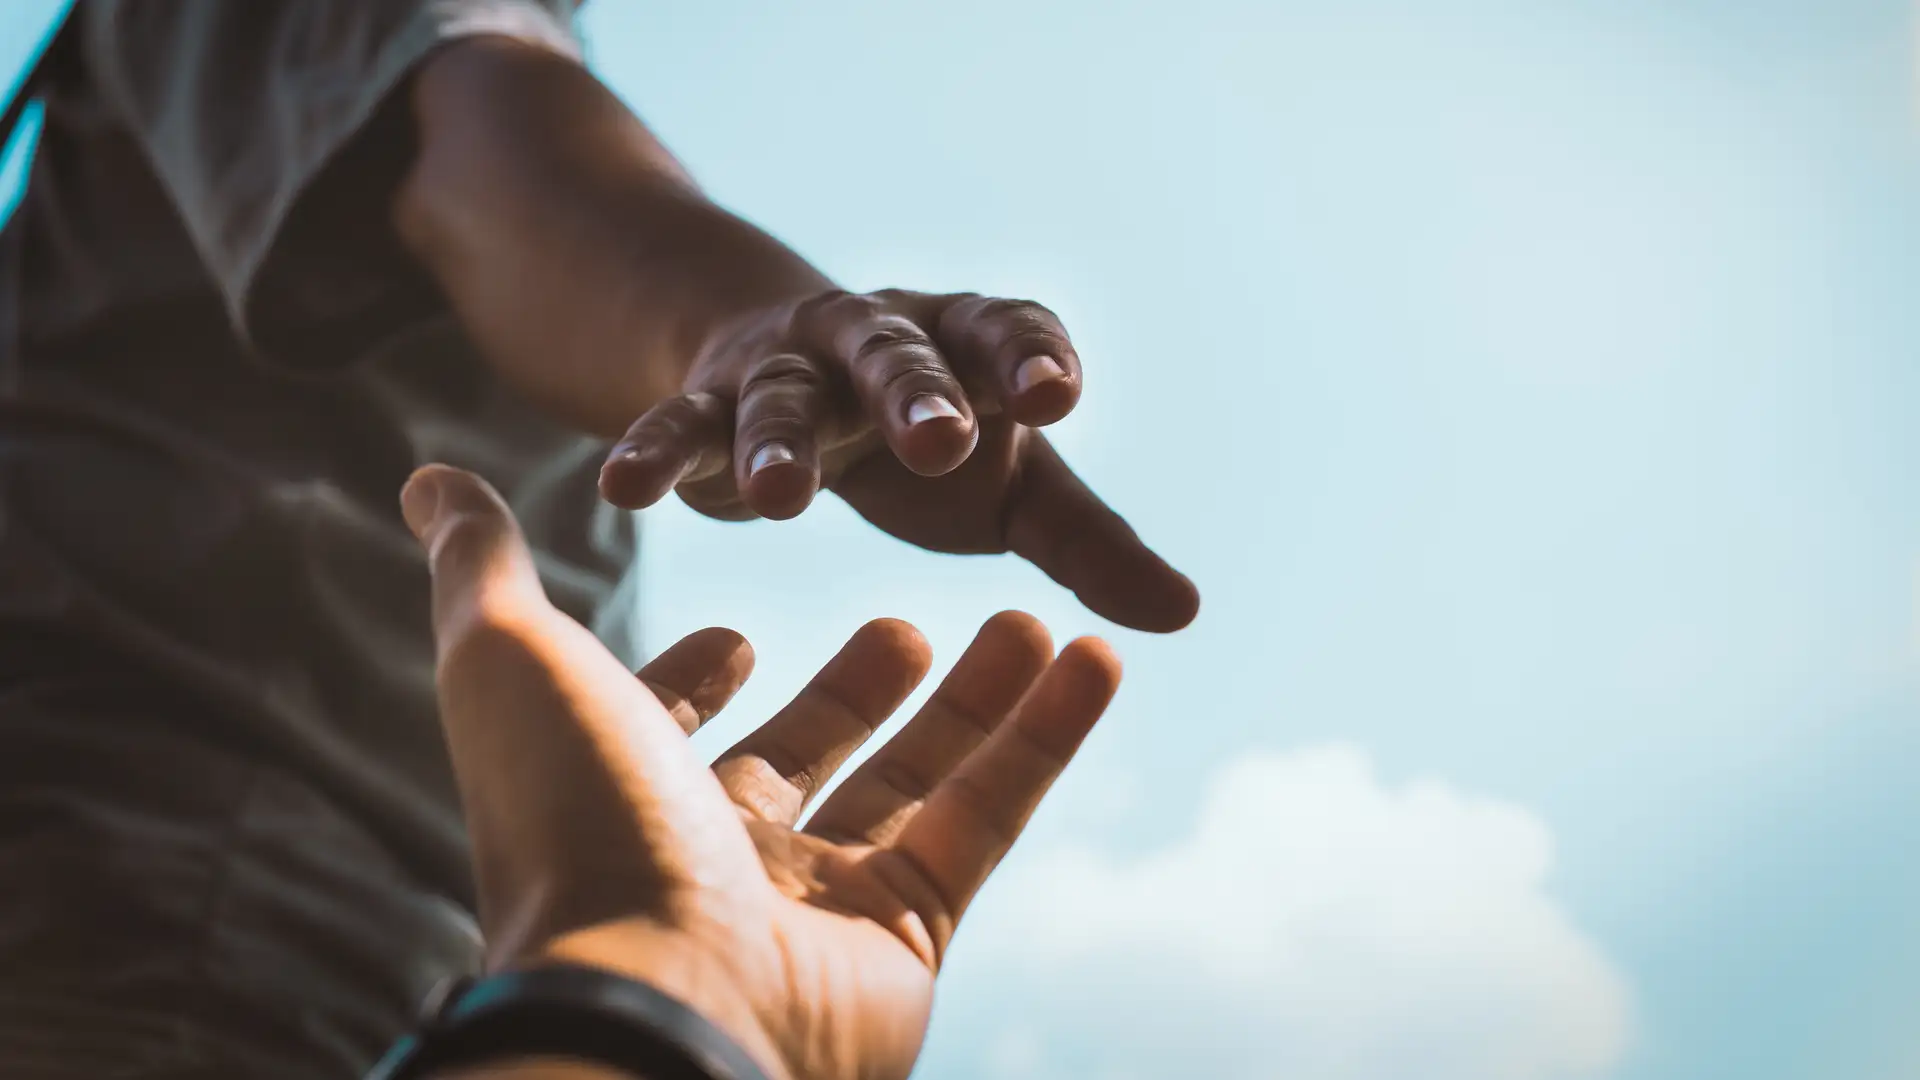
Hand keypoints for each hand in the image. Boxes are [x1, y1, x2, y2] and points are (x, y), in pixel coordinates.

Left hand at [401, 464, 1122, 1079]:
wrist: (658, 997)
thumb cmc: (575, 822)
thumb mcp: (512, 659)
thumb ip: (481, 566)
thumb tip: (428, 477)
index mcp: (623, 792)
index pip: (668, 730)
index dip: (697, 682)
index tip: (739, 635)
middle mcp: (717, 853)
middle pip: (807, 753)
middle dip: (856, 691)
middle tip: (907, 627)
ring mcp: (816, 901)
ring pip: (915, 782)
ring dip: (978, 701)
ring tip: (1032, 619)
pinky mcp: (907, 934)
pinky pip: (986, 820)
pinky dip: (1044, 739)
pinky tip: (1093, 658)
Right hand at [595, 289, 1199, 633]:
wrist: (792, 371)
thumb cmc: (931, 439)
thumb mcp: (1014, 486)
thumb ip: (1088, 543)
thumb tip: (1183, 614)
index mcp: (967, 348)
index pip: (1006, 334)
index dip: (1029, 359)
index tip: (1057, 395)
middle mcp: (878, 343)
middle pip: (899, 358)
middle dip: (917, 395)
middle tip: (941, 440)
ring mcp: (787, 369)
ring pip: (781, 397)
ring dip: (778, 441)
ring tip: (779, 502)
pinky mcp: (708, 403)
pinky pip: (677, 425)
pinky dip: (653, 452)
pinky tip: (622, 487)